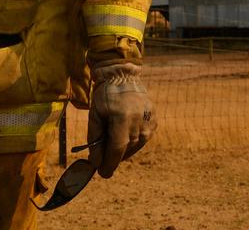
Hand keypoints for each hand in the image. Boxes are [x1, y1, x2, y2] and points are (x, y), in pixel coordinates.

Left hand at [87, 63, 155, 177]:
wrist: (123, 76)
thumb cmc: (105, 95)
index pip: (118, 148)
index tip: (102, 173)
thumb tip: (96, 162)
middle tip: (103, 160)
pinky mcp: (154, 120)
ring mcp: (149, 119)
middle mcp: (139, 118)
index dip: (110, 163)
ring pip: (136, 146)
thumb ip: (95, 139)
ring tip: (114, 145)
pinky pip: (144, 139)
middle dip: (114, 158)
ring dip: (124, 150)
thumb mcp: (94, 115)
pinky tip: (125, 135)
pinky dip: (133, 142)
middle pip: (127, 148)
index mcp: (122, 116)